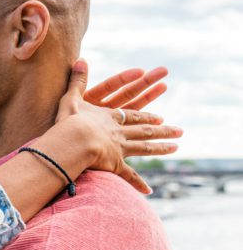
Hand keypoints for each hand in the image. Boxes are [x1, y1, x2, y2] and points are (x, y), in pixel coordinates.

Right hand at [56, 61, 181, 192]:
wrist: (73, 142)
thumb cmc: (70, 121)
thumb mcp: (71, 97)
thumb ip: (77, 81)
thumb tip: (79, 59)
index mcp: (110, 116)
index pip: (132, 114)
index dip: (145, 115)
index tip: (159, 117)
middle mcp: (119, 131)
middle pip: (144, 129)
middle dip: (163, 129)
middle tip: (179, 130)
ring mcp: (120, 148)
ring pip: (144, 148)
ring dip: (161, 148)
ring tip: (176, 148)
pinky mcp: (115, 164)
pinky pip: (128, 176)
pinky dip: (138, 183)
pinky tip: (148, 190)